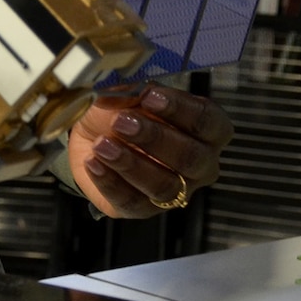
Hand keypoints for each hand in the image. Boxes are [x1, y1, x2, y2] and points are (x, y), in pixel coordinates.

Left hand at [66, 84, 232, 218]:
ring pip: (164, 186)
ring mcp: (176, 191)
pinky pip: (133, 202)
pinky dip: (110, 182)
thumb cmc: (123, 111)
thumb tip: (137, 92)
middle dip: (155, 138)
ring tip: (102, 145)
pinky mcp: (144, 208)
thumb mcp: (129, 94)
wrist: (91, 135)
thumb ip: (137, 93)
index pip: (209, 122)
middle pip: (191, 158)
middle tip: (121, 122)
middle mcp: (200, 165)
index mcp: (206, 131)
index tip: (149, 96)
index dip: (181, 110)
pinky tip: (94, 163)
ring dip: (130, 164)